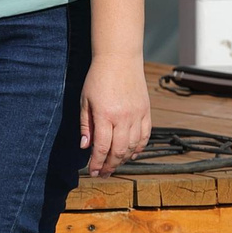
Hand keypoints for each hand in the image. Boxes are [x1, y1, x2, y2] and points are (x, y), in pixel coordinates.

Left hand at [80, 54, 153, 175]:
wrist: (119, 60)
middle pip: (118, 151)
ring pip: (133, 146)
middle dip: (110, 165)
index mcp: (105, 115)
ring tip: (114, 165)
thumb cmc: (98, 78)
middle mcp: (123, 118)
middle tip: (103, 173)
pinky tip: (131, 154)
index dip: (97, 163)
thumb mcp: (85, 101)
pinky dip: (138, 148)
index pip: (101, 147)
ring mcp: (137, 115)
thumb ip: (86, 125)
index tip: (92, 172)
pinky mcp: (146, 112)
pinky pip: (145, 136)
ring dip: (123, 159)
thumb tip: (85, 147)